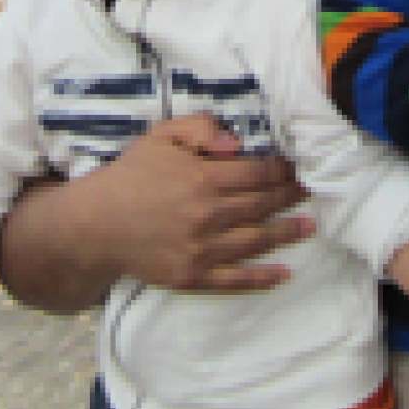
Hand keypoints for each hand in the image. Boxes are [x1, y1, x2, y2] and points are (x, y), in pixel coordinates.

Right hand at [0, 114, 313, 308]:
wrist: (95, 224)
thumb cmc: (130, 175)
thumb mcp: (159, 137)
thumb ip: (199, 129)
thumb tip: (237, 143)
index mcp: (202, 177)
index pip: (258, 174)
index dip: (283, 170)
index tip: (299, 168)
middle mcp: (207, 214)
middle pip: (263, 205)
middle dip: (291, 196)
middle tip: (313, 191)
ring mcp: (201, 248)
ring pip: (256, 240)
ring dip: (287, 233)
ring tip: (310, 226)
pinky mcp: (192, 275)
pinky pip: (235, 279)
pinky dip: (262, 277)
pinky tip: (284, 273)